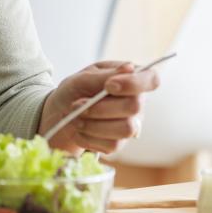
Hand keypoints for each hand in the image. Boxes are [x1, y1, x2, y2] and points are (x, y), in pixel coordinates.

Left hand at [39, 61, 160, 154]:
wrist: (59, 113)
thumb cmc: (75, 90)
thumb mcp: (83, 77)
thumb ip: (104, 75)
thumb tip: (129, 68)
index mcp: (131, 79)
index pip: (151, 79)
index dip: (134, 84)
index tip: (109, 86)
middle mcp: (137, 102)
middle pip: (134, 107)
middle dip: (101, 107)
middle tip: (77, 104)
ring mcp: (130, 124)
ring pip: (125, 129)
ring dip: (94, 124)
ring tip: (76, 117)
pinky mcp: (119, 143)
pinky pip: (112, 145)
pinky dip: (88, 137)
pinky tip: (79, 129)